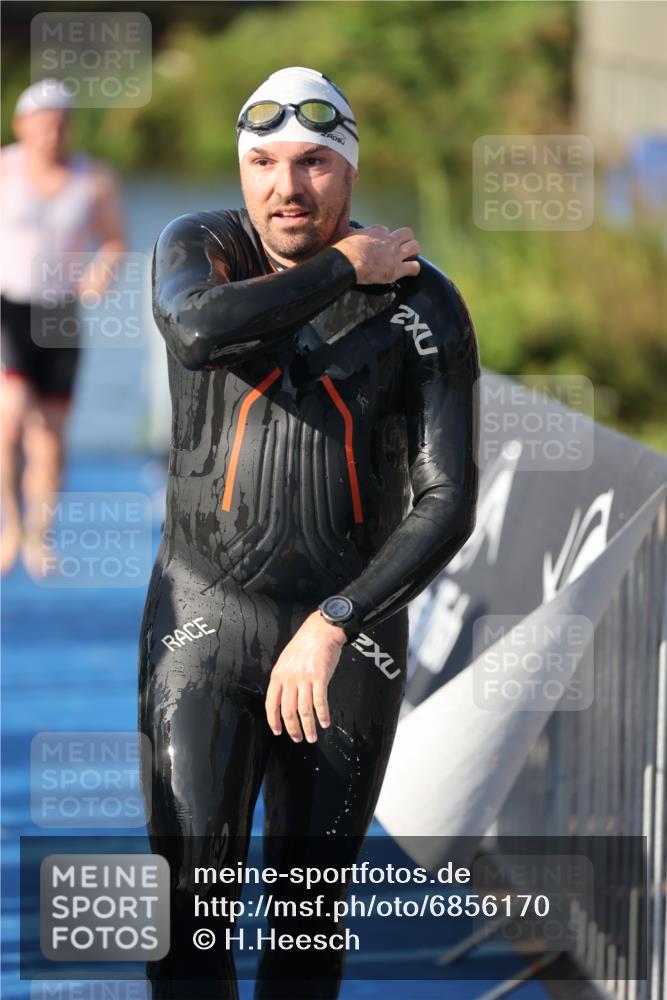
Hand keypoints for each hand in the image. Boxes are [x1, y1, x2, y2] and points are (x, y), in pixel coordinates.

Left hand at [265, 611, 346, 742]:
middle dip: (292, 729)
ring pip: (304, 710)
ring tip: (312, 736)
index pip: (271, 703)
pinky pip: (320, 702)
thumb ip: (285, 678)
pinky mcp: (320, 677)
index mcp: (279, 675)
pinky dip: (322, 715)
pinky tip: (325, 722)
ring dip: (308, 727)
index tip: (278, 731)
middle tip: (297, 738)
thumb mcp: (287, 660)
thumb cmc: (306, 643)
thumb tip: (285, 697)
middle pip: (288, 710)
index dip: (274, 720)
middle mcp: (290, 678)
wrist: (321, 630)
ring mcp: (304, 678)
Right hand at [333, 225, 420, 283]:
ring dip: (414, 252)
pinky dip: (414, 269)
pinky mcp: (396, 269)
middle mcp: (388, 240)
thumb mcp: (347, 235)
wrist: (346, 263)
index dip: (385, 237)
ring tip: (410, 258)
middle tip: (402, 248)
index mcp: (375, 231)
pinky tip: (411, 272)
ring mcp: (394, 254)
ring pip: (415, 246)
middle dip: (406, 240)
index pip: (385, 230)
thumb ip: (353, 233)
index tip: (381, 244)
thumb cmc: (343, 251)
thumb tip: (350, 231)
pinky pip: (414, 267)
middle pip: (406, 233)